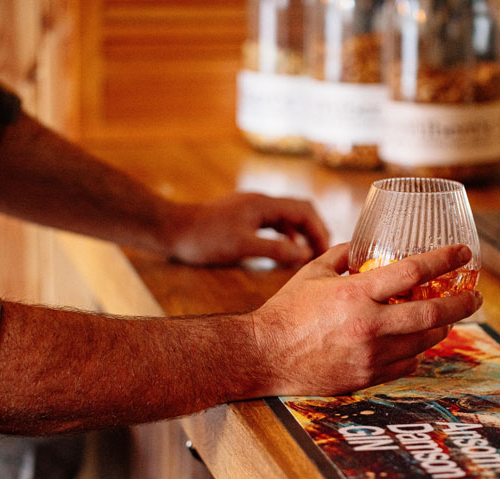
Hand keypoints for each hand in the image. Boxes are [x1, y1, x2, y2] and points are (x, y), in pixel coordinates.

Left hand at [161, 192, 329, 266]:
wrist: (172, 229)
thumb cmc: (204, 238)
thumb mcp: (243, 247)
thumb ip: (276, 250)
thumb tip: (305, 254)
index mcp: (264, 204)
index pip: (305, 211)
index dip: (320, 230)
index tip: (327, 251)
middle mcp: (261, 202)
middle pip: (299, 211)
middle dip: (314, 231)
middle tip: (322, 254)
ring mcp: (251, 209)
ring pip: (286, 218)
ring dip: (300, 234)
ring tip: (307, 255)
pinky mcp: (243, 218)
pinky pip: (273, 224)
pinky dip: (284, 236)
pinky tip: (284, 251)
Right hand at [248, 243, 481, 395]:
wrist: (263, 356)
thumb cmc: (286, 311)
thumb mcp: (313, 272)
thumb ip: (344, 257)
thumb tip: (366, 247)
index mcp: (355, 294)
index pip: (412, 272)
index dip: (443, 260)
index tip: (463, 253)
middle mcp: (368, 326)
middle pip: (432, 315)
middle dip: (461, 304)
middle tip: (475, 296)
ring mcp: (369, 356)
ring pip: (423, 343)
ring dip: (441, 328)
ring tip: (447, 317)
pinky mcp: (366, 378)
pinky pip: (406, 364)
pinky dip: (416, 352)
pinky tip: (415, 343)